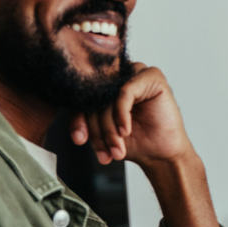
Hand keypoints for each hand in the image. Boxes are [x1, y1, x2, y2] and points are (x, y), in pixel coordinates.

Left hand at [70, 63, 192, 168]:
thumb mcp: (101, 131)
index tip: (80, 140)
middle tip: (104, 152)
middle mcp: (119, 74)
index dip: (78, 119)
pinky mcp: (151, 76)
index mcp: (104, 85)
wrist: (161, 154)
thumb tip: (67, 111)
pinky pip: (125, 92)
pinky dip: (122, 114)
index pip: (81, 97)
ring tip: (116, 148)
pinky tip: (126, 131)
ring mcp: (135, 72)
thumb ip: (86, 117)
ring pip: (108, 97)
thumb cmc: (134, 141)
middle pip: (94, 98)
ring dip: (109, 126)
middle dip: (97, 129)